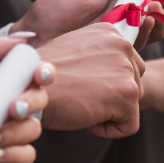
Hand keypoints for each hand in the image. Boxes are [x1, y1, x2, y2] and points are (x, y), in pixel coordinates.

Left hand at [0, 35, 52, 162]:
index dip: (42, 73)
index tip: (39, 76)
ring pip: (34, 128)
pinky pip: (28, 154)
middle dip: (30, 102)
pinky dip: (14, 152)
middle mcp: (6, 106)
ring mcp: (8, 133)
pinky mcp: (7, 158)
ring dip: (14, 131)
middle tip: (12, 108)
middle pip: (40, 99)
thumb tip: (21, 38)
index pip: (33, 73)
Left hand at [12, 0, 163, 47]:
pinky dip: (147, 34)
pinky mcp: (115, 56)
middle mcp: (123, 19)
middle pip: (158, 14)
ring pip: (153, 31)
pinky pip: (139, 48)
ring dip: (159, 17)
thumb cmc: (53, 11)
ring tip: (152, 7)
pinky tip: (145, 22)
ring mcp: (120, 38)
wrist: (33, 40)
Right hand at [36, 22, 144, 137]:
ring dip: (109, 112)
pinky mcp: (127, 94)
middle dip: (111, 97)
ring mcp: (126, 69)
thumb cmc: (43, 75)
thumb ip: (99, 55)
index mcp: (110, 32)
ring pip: (132, 105)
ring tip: (81, 103)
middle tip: (80, 95)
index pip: (127, 66)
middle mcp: (122, 45)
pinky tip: (86, 118)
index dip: (105, 82)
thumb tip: (111, 73)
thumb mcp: (75, 50)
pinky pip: (129, 126)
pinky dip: (108, 130)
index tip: (80, 82)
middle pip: (134, 84)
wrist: (29, 88)